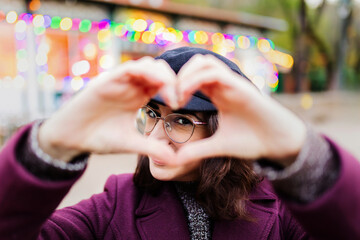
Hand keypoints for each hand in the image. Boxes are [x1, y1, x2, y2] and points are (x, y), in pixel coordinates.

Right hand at [38, 57, 177, 162]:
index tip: (182, 104)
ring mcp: (119, 81)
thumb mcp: (131, 143)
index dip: (176, 89)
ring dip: (163, 75)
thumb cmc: (101, 138)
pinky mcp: (106, 80)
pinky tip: (155, 85)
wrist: (72, 138)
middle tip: (179, 98)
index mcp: (139, 95)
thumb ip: (152, 148)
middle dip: (174, 80)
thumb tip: (175, 160)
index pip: (163, 82)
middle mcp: (131, 85)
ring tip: (171, 94)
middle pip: (159, 69)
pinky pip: (129, 69)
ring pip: (147, 65)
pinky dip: (145, 73)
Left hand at [174, 54, 306, 166]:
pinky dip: (195, 79)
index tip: (168, 103)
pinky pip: (214, 73)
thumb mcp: (217, 146)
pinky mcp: (240, 86)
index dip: (177, 85)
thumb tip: (175, 159)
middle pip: (197, 63)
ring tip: (177, 96)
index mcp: (218, 94)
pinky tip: (185, 96)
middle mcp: (224, 85)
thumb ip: (197, 150)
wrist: (278, 143)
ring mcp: (232, 84)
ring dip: (186, 75)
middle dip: (178, 76)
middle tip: (170, 97)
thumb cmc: (251, 141)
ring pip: (204, 62)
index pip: (193, 77)